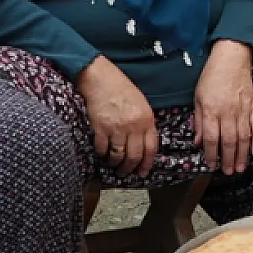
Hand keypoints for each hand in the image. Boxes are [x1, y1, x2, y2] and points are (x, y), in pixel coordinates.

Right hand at [78, 57, 158, 177]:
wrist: (102, 79)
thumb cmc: (122, 89)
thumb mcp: (142, 104)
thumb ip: (145, 124)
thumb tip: (144, 143)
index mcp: (147, 120)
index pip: (151, 148)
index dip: (147, 164)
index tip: (142, 172)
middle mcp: (134, 126)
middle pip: (134, 156)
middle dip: (129, 168)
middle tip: (125, 173)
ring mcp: (117, 127)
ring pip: (118, 156)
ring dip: (115, 164)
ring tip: (112, 165)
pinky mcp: (101, 128)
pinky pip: (102, 149)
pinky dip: (102, 154)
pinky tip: (101, 154)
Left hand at [193, 40, 252, 175]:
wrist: (231, 58)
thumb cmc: (211, 77)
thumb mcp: (198, 97)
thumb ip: (199, 121)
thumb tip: (198, 142)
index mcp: (212, 110)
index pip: (212, 138)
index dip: (212, 154)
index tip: (211, 165)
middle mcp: (228, 112)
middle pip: (229, 141)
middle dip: (229, 159)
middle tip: (228, 172)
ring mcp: (243, 109)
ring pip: (244, 137)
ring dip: (243, 154)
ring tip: (241, 168)